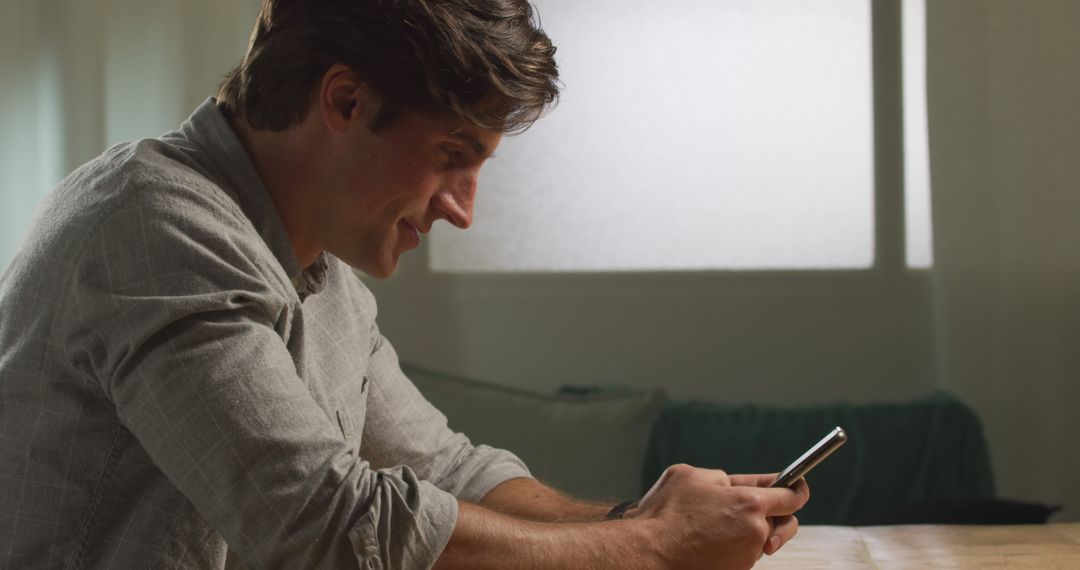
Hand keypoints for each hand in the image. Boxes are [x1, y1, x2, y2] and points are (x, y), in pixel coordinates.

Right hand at [625, 465, 809, 569]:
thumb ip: (720, 478)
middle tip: (762, 510)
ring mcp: (746, 555)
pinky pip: (744, 554)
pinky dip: (735, 546)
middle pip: (785, 523)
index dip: (797, 488)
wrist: (650, 553)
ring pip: (761, 539)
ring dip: (749, 530)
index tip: (798, 486)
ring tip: (718, 524)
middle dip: (780, 515)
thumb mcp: (689, 476)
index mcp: (749, 503)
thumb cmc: (666, 513)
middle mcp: (754, 531)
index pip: (790, 496)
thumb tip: (730, 485)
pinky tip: (711, 540)